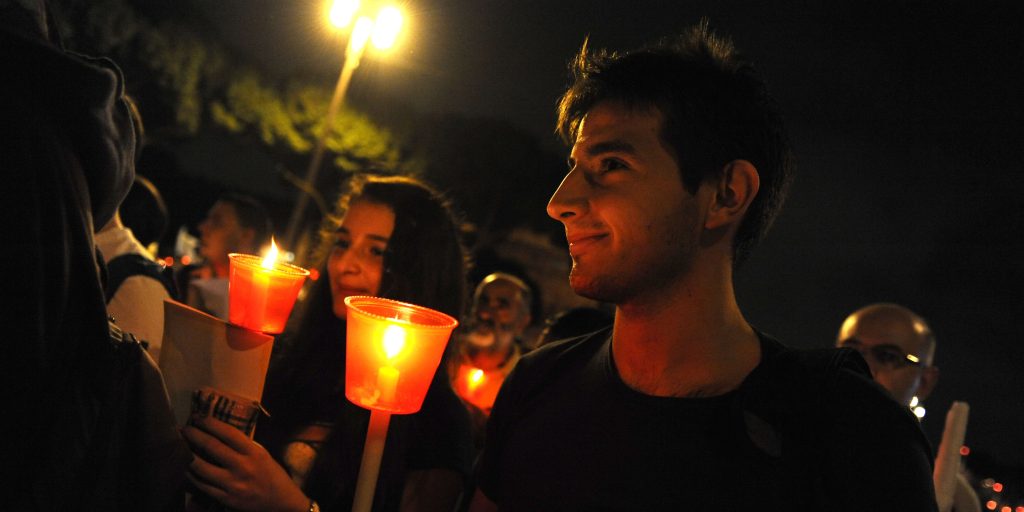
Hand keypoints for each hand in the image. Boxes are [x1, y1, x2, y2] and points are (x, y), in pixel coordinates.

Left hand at [182, 415, 309, 511]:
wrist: (281, 502)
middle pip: (212, 446)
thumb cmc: (272, 475)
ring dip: (187, 455)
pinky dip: (191, 476)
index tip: (198, 418)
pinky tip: (186, 468)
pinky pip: (202, 485)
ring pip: (201, 467)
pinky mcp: (226, 499)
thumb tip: (218, 433)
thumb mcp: (262, 454)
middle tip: (184, 429)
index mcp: (254, 452)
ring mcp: (233, 484)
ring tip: (180, 448)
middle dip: (194, 435)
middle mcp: (243, 466)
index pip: (228, 433)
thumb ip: (243, 445)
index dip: (210, 423)